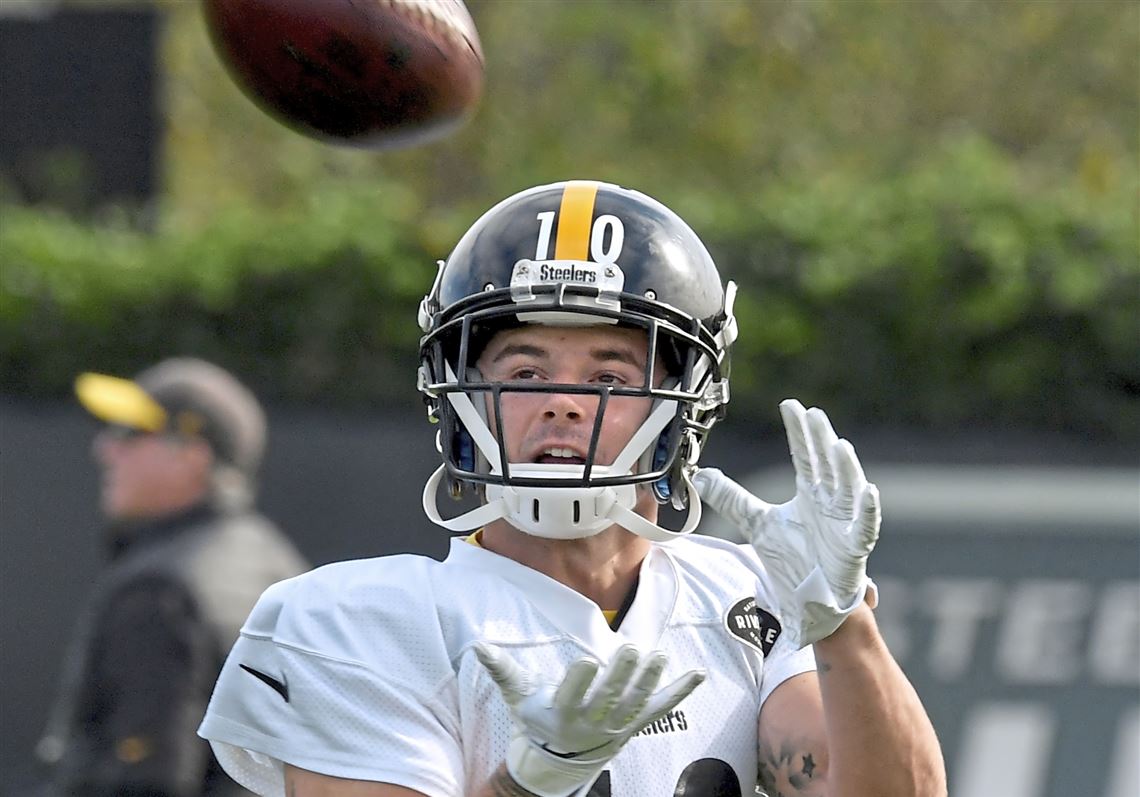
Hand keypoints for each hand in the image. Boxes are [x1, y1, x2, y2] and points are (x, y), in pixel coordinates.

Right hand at [474, 642, 704, 796]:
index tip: (585, 662)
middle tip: (631, 649)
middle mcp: (593, 721)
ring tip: (659, 657)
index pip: (572, 696)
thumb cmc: (539, 720)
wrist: (560, 759)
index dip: (579, 682)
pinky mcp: (637, 724)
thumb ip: (504, 670)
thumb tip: (478, 645)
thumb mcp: (520, 697)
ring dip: (651, 681)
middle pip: (610, 698)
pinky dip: (681, 692)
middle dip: (622, 675)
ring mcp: (619, 724)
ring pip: (637, 703)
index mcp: (563, 712)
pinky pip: (662, 708)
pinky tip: (698, 674)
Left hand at [693, 399, 879, 647]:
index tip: (791, 405)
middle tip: (814, 414)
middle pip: (826, 464)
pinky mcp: (854, 549)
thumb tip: (701, 476)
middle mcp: (830, 502)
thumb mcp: (756, 523)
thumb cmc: (793, 559)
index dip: (798, 431)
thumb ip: (732, 498)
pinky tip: (868, 490)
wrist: (809, 601)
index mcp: (810, 492)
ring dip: (846, 467)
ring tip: (839, 445)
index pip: (804, 455)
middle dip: (821, 440)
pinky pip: (865, 526)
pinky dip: (868, 509)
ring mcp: (845, 523)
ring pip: (848, 489)